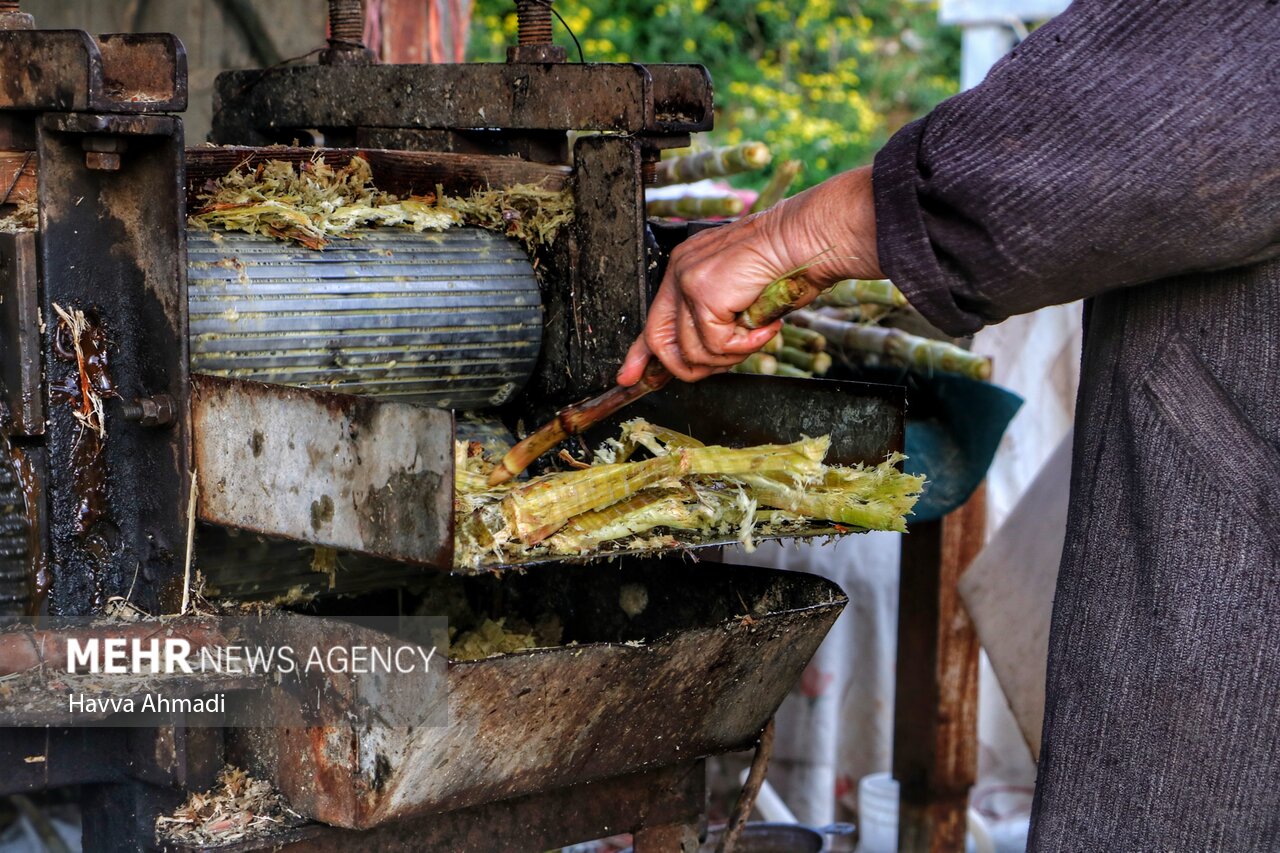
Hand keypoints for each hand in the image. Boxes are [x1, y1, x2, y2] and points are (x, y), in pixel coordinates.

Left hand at [617, 166, 882, 384]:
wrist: (810, 237)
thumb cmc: (792, 264)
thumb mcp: (746, 299)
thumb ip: (722, 323)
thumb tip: (708, 358)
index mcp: (688, 268)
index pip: (653, 319)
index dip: (641, 354)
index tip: (629, 378)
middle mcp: (680, 270)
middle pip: (659, 340)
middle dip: (687, 367)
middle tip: (724, 364)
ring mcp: (688, 280)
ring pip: (693, 350)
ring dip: (730, 356)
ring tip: (758, 334)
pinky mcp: (702, 292)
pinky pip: (716, 345)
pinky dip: (746, 346)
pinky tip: (766, 327)